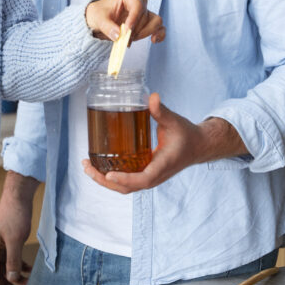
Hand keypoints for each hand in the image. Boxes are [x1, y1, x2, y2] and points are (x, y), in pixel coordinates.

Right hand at [0, 171, 38, 284]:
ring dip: (18, 275)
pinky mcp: (9, 239)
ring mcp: (1, 244)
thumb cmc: (14, 214)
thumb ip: (12, 260)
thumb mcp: (15, 240)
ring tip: (28, 283)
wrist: (18, 195)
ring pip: (8, 266)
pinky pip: (13, 257)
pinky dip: (21, 265)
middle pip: (0, 272)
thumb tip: (12, 279)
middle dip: (12, 284)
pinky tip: (30, 270)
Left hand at [82, 93, 245, 193]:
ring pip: (125, 187)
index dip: (125, 179)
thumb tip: (151, 97)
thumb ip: (161, 111)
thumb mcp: (175, 121)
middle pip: (127, 187)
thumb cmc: (186, 135)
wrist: (198, 146)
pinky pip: (127, 181)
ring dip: (104, 180)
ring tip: (87, 167)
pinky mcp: (146, 174)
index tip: (109, 174)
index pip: (143, 179)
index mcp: (163, 165)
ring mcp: (150, 177)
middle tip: (87, 167)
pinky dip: (111, 177)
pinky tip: (99, 166)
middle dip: (105, 181)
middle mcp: (155, 176)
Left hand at [85, 0, 165, 43]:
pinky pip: (160, 28)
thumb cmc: (99, 14)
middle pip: (145, 17)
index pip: (138, 6)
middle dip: (135, 30)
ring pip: (155, 22)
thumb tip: (118, 35)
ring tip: (130, 40)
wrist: (100, 21)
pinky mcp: (148, 23)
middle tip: (123, 39)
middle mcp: (140, 1)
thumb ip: (106, 26)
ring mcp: (145, 12)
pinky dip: (159, 34)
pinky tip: (154, 40)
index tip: (126, 31)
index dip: (134, 19)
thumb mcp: (97, 18)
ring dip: (144, 33)